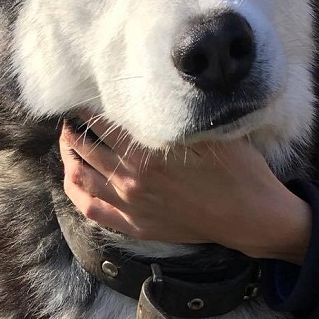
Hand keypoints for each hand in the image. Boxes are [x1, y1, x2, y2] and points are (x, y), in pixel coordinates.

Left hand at [60, 119, 311, 263]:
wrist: (251, 216)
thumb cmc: (235, 168)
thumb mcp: (208, 130)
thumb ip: (174, 116)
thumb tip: (150, 92)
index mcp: (147, 152)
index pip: (102, 121)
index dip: (88, 106)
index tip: (83, 95)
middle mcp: (131, 178)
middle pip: (84, 147)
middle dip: (72, 129)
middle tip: (70, 116)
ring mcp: (131, 205)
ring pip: (81, 179)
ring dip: (68, 158)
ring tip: (67, 143)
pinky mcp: (136, 226)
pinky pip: (94, 211)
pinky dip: (77, 194)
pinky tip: (74, 180)